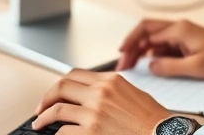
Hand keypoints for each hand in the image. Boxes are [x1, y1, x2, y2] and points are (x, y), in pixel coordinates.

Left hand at [33, 68, 171, 133]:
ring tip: (40, 124)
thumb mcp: (132, 93)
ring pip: (57, 110)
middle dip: (47, 98)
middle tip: (41, 108)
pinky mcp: (90, 132)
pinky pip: (63, 132)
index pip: (76, 75)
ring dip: (44, 118)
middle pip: (62, 87)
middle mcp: (100, 93)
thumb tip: (90, 96)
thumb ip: (110, 90)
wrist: (163, 134)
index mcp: (111, 81)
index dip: (60, 84)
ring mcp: (94, 112)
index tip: (55, 93)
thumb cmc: (153, 119)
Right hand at [116, 19, 203, 78]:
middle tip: (123, 63)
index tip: (120, 55)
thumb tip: (150, 66)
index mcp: (178, 30)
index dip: (130, 45)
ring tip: (132, 65)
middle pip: (146, 31)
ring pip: (153, 37)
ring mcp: (181, 33)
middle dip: (131, 45)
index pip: (146, 32)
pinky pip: (163, 43)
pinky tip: (149, 63)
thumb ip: (170, 67)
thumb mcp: (196, 67)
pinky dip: (152, 52)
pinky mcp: (185, 40)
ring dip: (141, 49)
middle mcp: (178, 27)